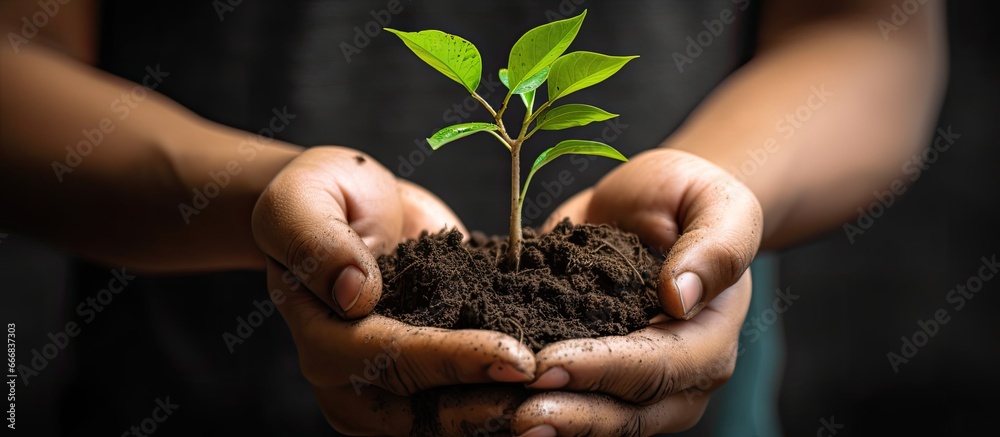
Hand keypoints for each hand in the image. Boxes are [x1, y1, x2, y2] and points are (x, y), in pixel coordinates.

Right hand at [253, 146, 535, 434]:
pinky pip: (469, 408)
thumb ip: (319, 241)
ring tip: (570, 400)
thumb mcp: (300, 202)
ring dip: (508, 414)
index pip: (395, 361)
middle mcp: (354, 385)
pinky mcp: (427, 388)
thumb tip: (356, 293)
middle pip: (427, 416)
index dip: (457, 363)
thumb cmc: (319, 198)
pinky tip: (563, 389)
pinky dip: (510, 401)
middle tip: (558, 393)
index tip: (518, 359)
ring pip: (451, 426)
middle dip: (494, 408)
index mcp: (324, 342)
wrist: (349, 209)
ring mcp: (392, 396)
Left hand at [512, 148, 761, 435]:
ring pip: (605, 423)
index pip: (662, 364)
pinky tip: (495, 410)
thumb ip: (712, 247)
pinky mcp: (602, 380)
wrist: (654, 208)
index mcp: (711, 334)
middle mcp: (682, 375)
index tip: (549, 364)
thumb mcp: (715, 202)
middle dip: (575, 416)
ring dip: (557, 427)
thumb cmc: (688, 198)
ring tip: (504, 424)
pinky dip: (544, 407)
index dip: (606, 368)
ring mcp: (642, 387)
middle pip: (633, 412)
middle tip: (519, 415)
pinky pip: (576, 405)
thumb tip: (680, 297)